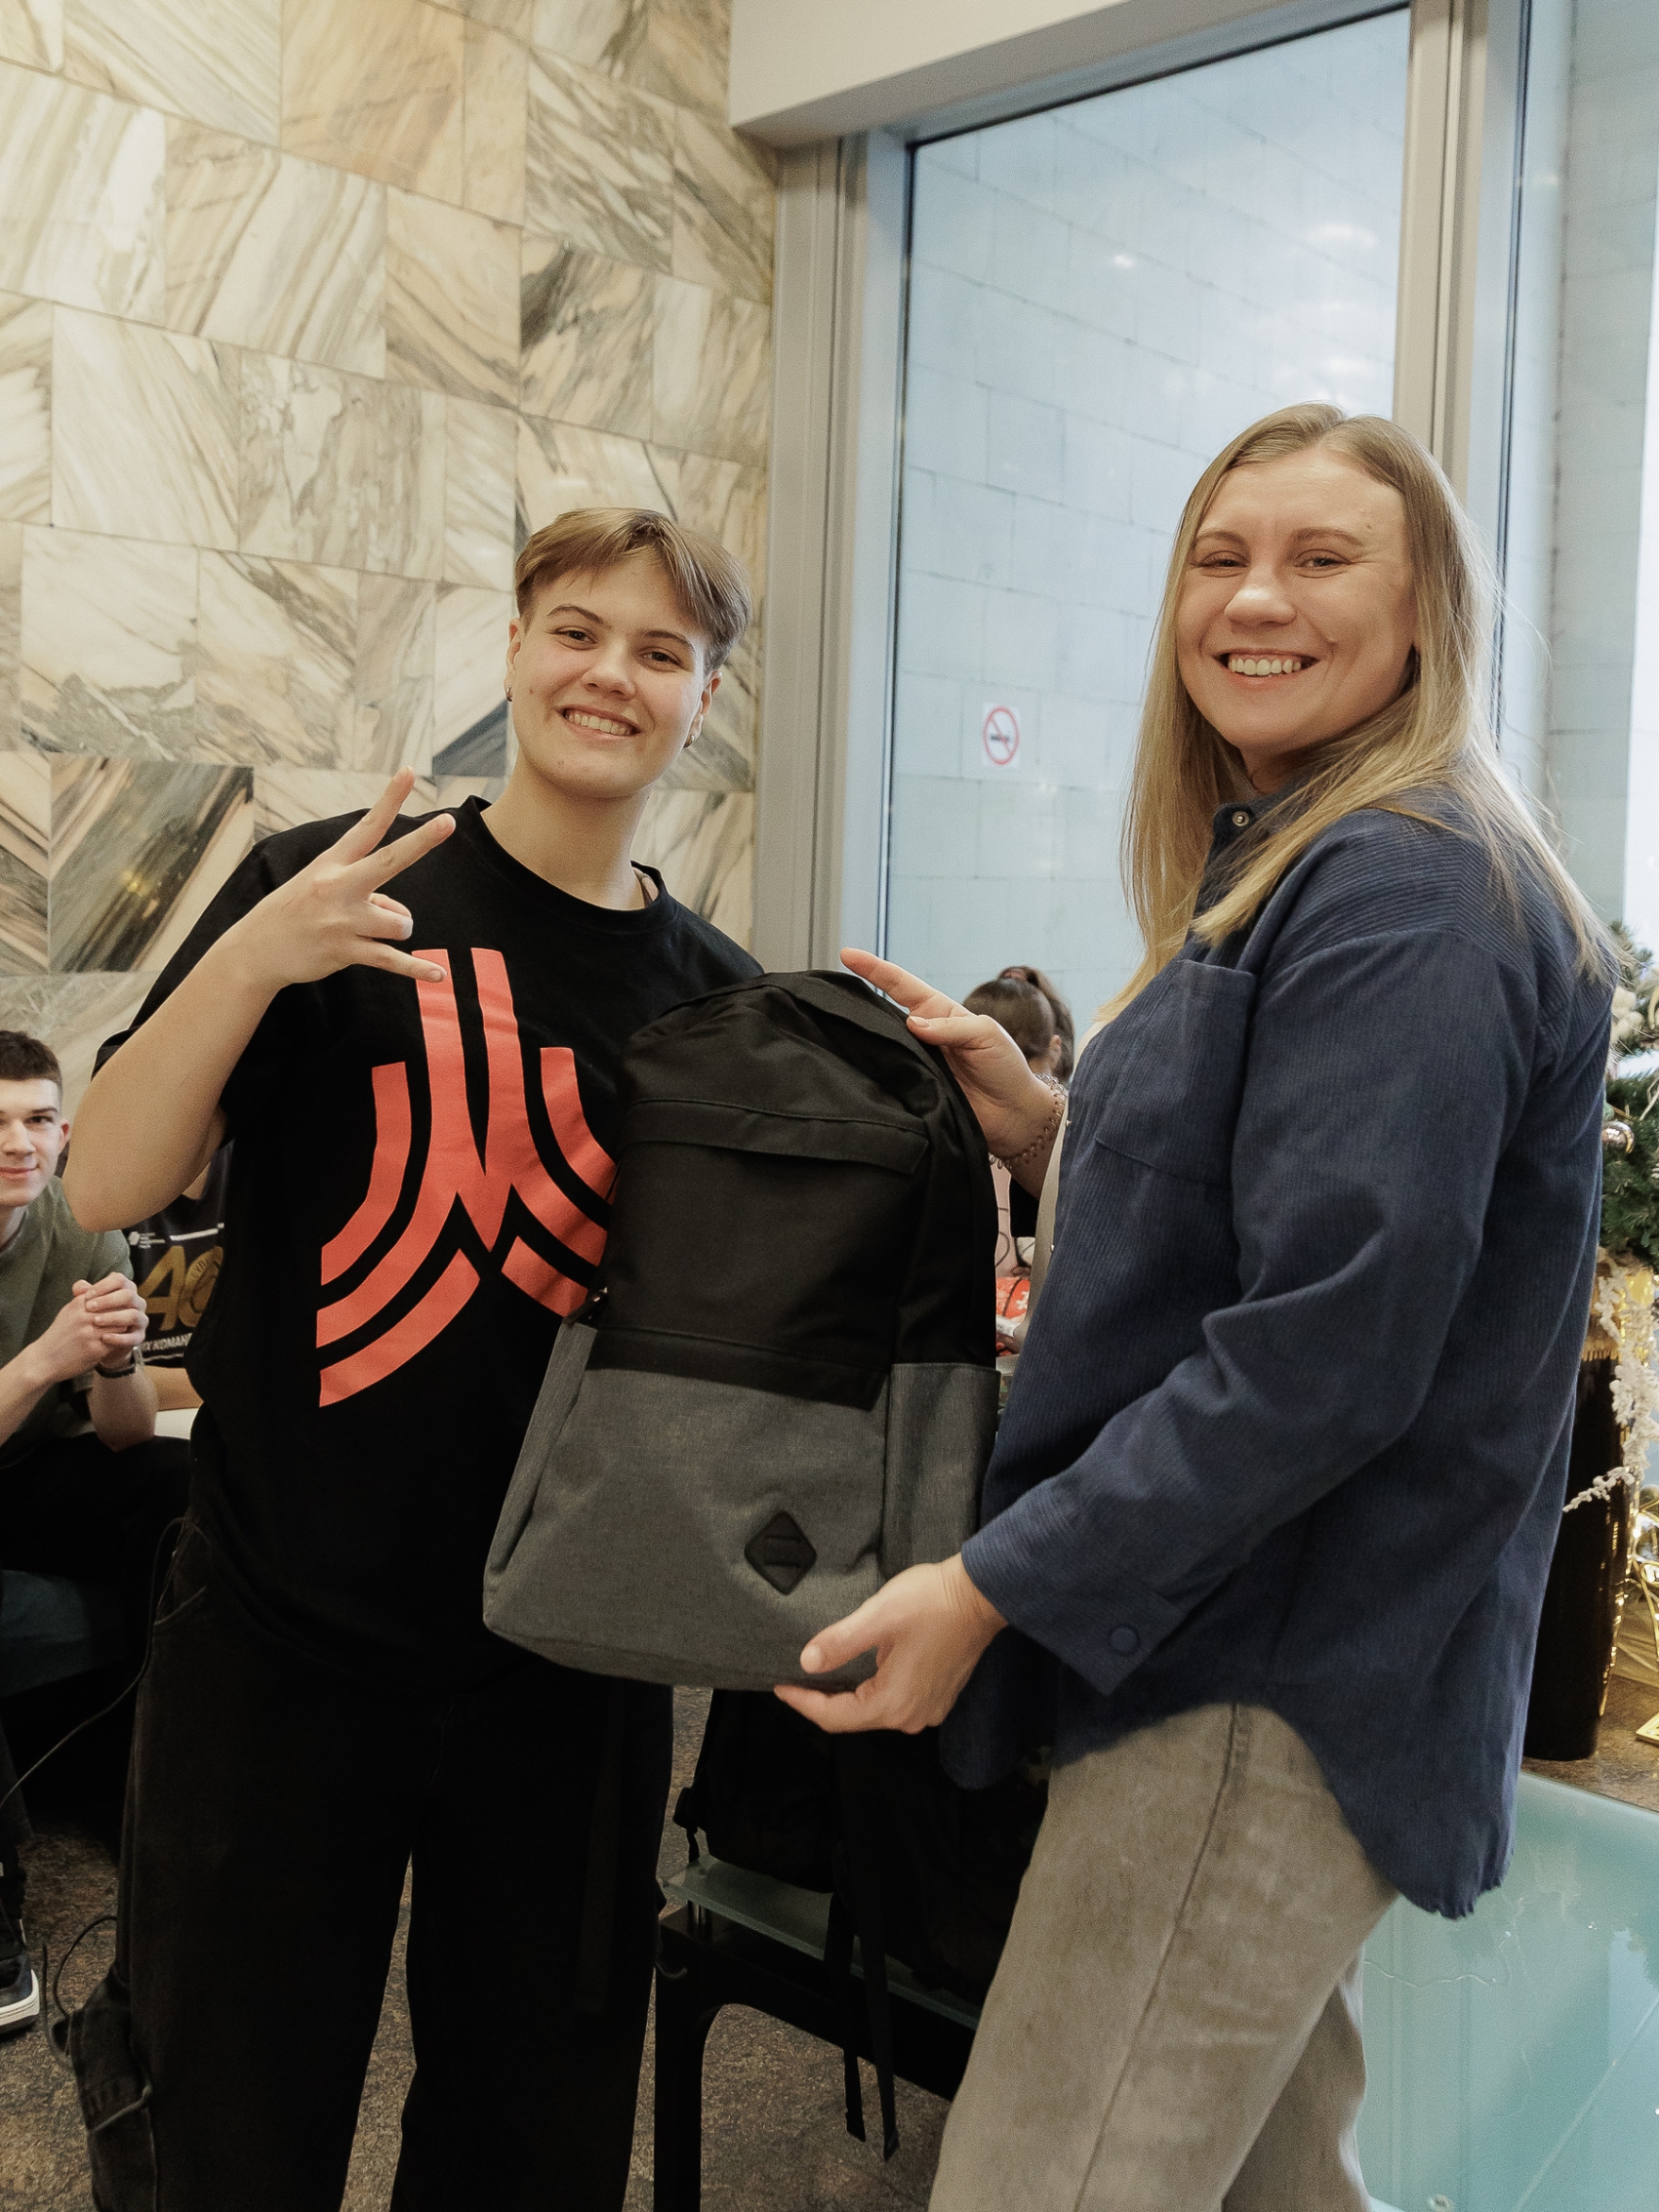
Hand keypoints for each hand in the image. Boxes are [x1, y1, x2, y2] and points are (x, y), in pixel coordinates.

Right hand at [27, 1274, 145, 1384]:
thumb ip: (84, 1297)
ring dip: (124, 1328)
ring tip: (124, 1330)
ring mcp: (91, 1333)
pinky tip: (117, 1343)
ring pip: (121, 1325)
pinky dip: (119, 1342)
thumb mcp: (69, 1311)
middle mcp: (86, 1316)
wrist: (44, 1359)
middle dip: (125, 1313)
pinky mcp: (95, 1349)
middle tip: (130, 1317)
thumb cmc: (59, 1334)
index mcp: (80, 1304)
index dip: (120, 1300)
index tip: (124, 1305)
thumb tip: (98, 1285)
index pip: (110, 1295)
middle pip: (118, 1309)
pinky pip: (116, 1342)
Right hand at [218, 769, 453, 993]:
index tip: (409, 771)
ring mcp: (342, 920)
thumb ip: (366, 893)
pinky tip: (439, 976)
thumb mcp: (321, 888)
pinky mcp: (344, 950)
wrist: (255, 950)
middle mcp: (338, 886)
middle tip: (448, 823)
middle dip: (421, 842)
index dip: (389, 798)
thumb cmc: (296, 912)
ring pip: (400, 922)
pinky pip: (391, 960)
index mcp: (332, 863)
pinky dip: (416, 970)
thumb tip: (401, 918)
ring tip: (368, 932)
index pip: (367, 826)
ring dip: (396, 928)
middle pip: (389, 861)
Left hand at [774, 1557, 1006, 1735]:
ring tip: (819, 1676)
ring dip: (845, 1697)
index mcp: (893, 1703)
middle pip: (853, 1718)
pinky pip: (893, 1702)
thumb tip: (807, 1662)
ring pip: (873, 1711)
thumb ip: (841, 1642)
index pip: (834, 1716)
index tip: (779, 1685)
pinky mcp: (937, 1697)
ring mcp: (927, 1710)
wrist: (981, 1595)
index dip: (802, 1702)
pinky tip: (857, 1673)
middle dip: (821, 1701)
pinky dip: (869, 1692)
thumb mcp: (879, 1617)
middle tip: (794, 1680)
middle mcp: (910, 1717)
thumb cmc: (932, 1602)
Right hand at [842, 949, 1058, 1167]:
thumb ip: (952, 1026)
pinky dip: (874, 1073)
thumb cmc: (1005, 1068)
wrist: (1013, 1114)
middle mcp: (922, 1036)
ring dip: (863, 1040)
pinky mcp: (913, 1091)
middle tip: (831, 996)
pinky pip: (888, 1079)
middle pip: (882, 1014)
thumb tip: (913, 1024)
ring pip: (881, 1047)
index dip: (875, 969)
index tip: (848, 954)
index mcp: (939, 1013)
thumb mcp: (987, 1034)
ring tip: (836, 1029)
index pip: (901, 986)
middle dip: (857, 1002)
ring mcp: (915, 1063)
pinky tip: (859, 1069)